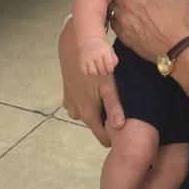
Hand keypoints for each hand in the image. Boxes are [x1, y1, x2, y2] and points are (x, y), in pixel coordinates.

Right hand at [59, 19, 124, 145]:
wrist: (75, 50)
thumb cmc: (96, 69)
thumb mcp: (109, 87)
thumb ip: (114, 108)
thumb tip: (120, 128)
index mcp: (88, 113)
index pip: (101, 136)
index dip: (112, 137)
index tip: (122, 136)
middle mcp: (76, 112)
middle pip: (94, 124)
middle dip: (104, 122)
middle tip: (117, 112)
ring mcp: (70, 104)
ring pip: (86, 114)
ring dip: (95, 110)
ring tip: (105, 99)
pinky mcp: (67, 95)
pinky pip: (78, 105)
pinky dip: (86, 102)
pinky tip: (93, 91)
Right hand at [78, 36, 117, 76]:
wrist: (89, 41)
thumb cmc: (102, 49)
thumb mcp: (110, 51)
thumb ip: (114, 60)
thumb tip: (112, 68)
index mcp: (105, 50)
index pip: (109, 63)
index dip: (110, 69)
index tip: (110, 69)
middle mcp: (95, 53)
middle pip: (102, 70)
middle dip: (104, 72)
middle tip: (104, 70)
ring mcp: (87, 58)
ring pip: (93, 72)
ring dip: (97, 74)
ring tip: (98, 70)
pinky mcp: (81, 61)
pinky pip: (85, 72)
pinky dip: (89, 73)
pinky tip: (91, 69)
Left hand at [112, 0, 188, 58]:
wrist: (179, 51)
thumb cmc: (182, 21)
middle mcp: (128, 4)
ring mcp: (123, 21)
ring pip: (112, 6)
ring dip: (116, 3)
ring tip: (123, 4)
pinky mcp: (123, 36)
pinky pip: (113, 23)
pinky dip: (116, 18)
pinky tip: (124, 19)